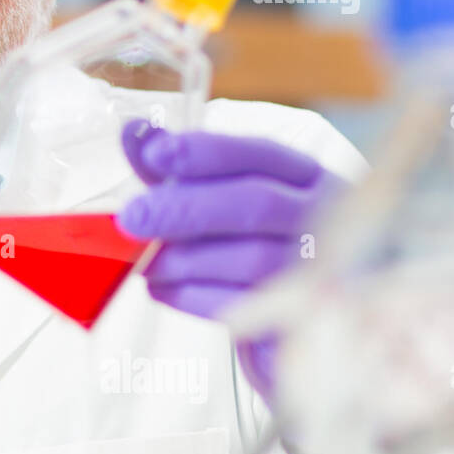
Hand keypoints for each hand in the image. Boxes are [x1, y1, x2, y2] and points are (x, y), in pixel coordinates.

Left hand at [115, 121, 344, 401]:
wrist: (299, 321)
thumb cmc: (251, 243)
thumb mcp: (220, 195)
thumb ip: (179, 166)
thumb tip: (134, 131)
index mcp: (305, 176)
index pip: (259, 153)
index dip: (205, 152)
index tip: (153, 153)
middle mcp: (321, 217)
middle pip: (256, 204)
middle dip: (186, 208)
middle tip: (132, 217)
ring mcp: (320, 269)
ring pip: (251, 259)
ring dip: (184, 259)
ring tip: (142, 262)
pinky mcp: (302, 319)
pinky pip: (245, 306)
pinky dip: (193, 296)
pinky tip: (162, 289)